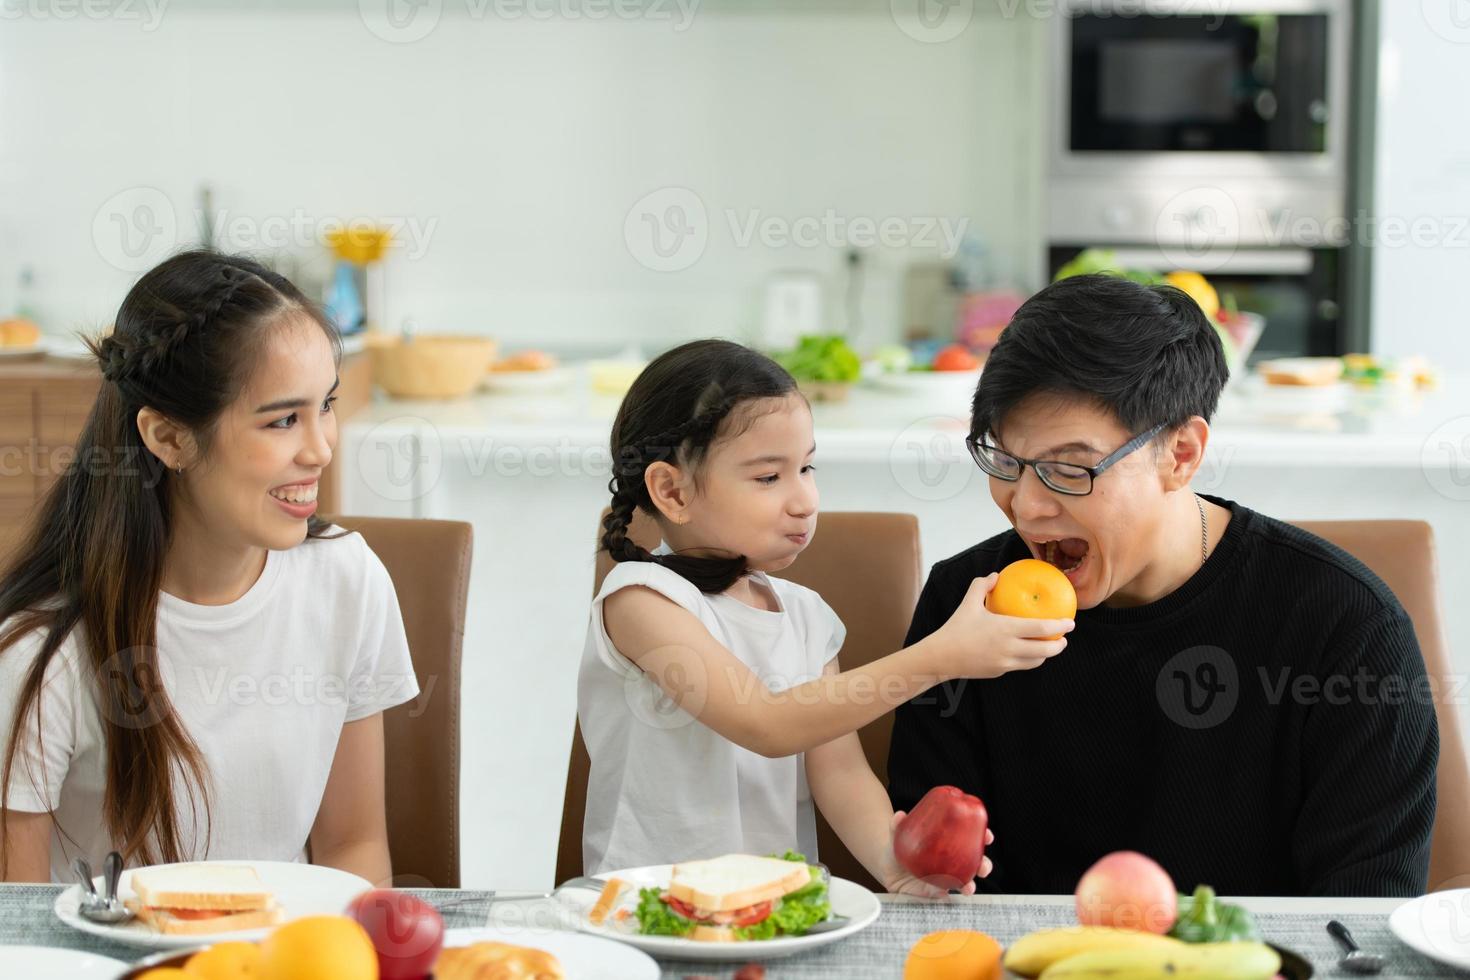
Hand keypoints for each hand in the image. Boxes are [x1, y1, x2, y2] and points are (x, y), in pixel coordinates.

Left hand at [881, 810, 994, 897]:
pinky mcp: (934, 892)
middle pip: (974, 863)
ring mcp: (944, 877)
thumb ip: (898, 825)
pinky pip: (943, 895)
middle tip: (984, 866)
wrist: (887, 867)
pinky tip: (945, 894)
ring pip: (964, 882)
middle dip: (984, 865)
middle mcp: (951, 861)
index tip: (988, 835)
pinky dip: (945, 896)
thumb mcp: (898, 834)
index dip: (982, 836)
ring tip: (969, 887)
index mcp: (948, 843)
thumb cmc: (898, 847)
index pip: (971, 838)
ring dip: (970, 884)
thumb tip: (900, 815)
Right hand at [930, 574, 1072, 679]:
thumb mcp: (968, 603)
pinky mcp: (1000, 672)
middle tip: (1064, 637)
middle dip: (1060, 645)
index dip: (1059, 626)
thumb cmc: (955, 627)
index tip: (1071, 622)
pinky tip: (1029, 652)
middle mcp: (1009, 648)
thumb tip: (995, 575)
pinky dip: (1030, 659)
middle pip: (1045, 650)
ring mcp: (1005, 663)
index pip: (1040, 629)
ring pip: (1036, 661)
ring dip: (1047, 654)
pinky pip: (1021, 666)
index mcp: (1005, 629)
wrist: (941, 657)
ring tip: (1050, 646)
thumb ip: (981, 586)